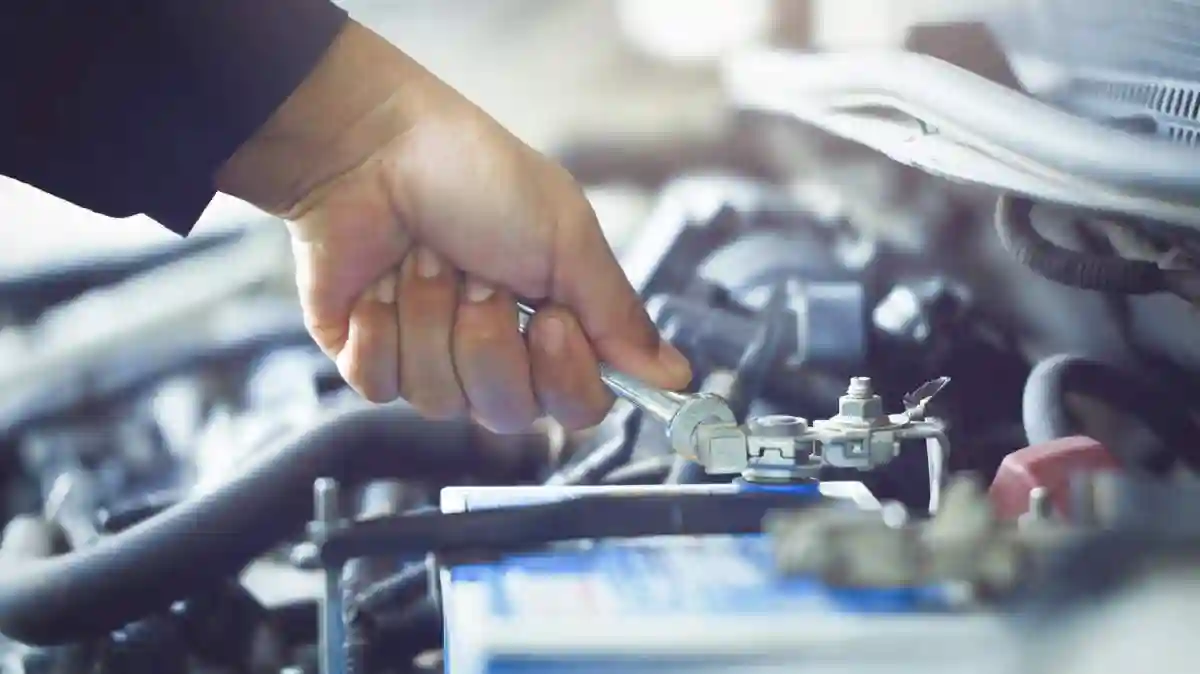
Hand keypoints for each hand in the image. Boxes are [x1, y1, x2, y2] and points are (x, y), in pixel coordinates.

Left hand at [216, 21, 690, 431]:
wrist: (375, 149)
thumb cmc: (476, 178)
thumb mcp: (567, 237)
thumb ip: (617, 315)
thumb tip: (674, 378)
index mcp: (553, 329)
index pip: (579, 406)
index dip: (565, 376)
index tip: (551, 320)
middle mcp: (495, 356)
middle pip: (509, 413)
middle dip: (488, 337)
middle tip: (478, 275)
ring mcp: (429, 362)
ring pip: (439, 399)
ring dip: (430, 316)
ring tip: (423, 258)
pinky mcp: (368, 360)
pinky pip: (380, 384)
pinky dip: (381, 327)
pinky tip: (379, 283)